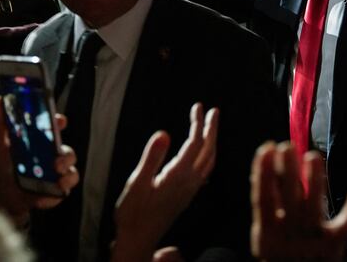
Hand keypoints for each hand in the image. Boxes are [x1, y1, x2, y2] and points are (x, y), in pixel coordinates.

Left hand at [0, 97, 77, 224]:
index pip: (55, 128)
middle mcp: (51, 157)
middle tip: (56, 162)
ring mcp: (54, 175)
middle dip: (66, 156)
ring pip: (71, 172)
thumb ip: (0, 122)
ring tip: (58, 180)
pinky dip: (54, 196)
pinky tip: (42, 197)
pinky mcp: (53, 193)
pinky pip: (61, 192)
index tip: (59, 121)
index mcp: (40, 142)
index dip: (59, 123)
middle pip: (67, 151)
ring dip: (67, 175)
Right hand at [112, 103, 218, 261]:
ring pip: (209, 161)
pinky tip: (204, 156)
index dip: (198, 123)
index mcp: (179, 175)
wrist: (138, 240)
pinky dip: (208, 157)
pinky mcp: (187, 195)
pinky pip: (205, 171)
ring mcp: (191, 189)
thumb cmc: (133, 213)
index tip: (198, 106)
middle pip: (208, 150)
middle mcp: (190, 181)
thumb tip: (164, 133)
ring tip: (211, 127)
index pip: (195, 143)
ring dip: (212, 141)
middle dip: (211, 128)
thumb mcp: (137, 183)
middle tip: (212, 111)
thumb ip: (151, 158)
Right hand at [250, 142, 346, 261]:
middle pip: (289, 200)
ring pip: (314, 207)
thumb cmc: (284, 250)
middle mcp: (290, 237)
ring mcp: (313, 240)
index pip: (263, 199)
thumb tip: (265, 165)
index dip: (263, 173)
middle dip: (289, 172)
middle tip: (288, 146)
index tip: (268, 148)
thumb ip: (269, 204)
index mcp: (268, 235)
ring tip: (313, 157)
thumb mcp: (268, 234)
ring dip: (314, 181)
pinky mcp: (335, 244)